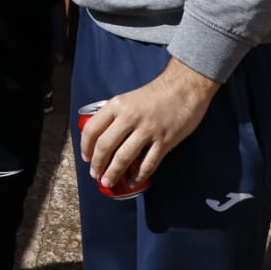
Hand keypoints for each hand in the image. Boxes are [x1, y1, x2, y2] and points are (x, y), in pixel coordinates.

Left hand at [80, 57, 221, 189]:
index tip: (86, 158)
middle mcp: (129, 117)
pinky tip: (132, 182)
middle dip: (97, 164)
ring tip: (108, 182)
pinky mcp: (165, 140)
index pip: (92, 128)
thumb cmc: (156, 94)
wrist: (184, 87)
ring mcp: (147, 130)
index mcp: (117, 105)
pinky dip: (138, 176)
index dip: (86, 147)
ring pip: (123, 157)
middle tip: (96, 175)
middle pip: (105, 146)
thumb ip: (116, 115)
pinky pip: (148, 164)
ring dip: (113, 173)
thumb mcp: (128, 98)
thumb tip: (103, 137)